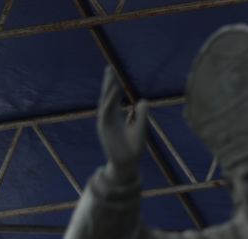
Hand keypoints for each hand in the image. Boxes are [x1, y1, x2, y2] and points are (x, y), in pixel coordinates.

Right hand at [97, 67, 147, 181]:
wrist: (127, 162)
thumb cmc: (134, 147)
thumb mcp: (141, 128)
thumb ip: (141, 115)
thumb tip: (142, 100)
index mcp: (118, 116)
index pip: (115, 97)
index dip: (115, 85)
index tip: (114, 73)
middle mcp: (110, 116)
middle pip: (108, 96)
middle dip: (108, 82)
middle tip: (109, 68)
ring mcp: (106, 121)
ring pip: (105, 101)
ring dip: (108, 89)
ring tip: (110, 76)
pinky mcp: (105, 126)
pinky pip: (106, 111)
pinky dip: (109, 101)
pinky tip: (113, 92)